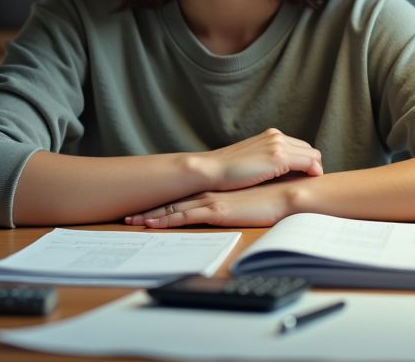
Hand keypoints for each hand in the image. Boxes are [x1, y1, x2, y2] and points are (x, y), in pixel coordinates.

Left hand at [125, 181, 303, 228]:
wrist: (285, 196)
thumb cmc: (273, 198)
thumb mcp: (250, 200)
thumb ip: (239, 202)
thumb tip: (233, 208)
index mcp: (215, 191)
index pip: (184, 194)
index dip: (164, 198)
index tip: (146, 204)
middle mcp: (208, 193)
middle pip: (172, 199)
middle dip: (150, 205)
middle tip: (128, 211)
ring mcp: (210, 200)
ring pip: (172, 207)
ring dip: (151, 214)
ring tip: (131, 219)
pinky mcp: (215, 210)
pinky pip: (184, 217)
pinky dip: (165, 220)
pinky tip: (150, 224)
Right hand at [197, 128, 322, 190]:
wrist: (211, 170)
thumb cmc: (228, 171)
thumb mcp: (252, 160)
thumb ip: (267, 161)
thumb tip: (281, 174)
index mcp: (271, 135)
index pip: (300, 146)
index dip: (307, 162)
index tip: (307, 177)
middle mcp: (277, 136)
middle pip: (310, 150)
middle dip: (314, 166)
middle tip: (312, 183)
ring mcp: (278, 145)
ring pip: (313, 156)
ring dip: (316, 170)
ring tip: (312, 185)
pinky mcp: (279, 157)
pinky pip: (309, 163)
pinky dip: (314, 173)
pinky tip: (310, 184)